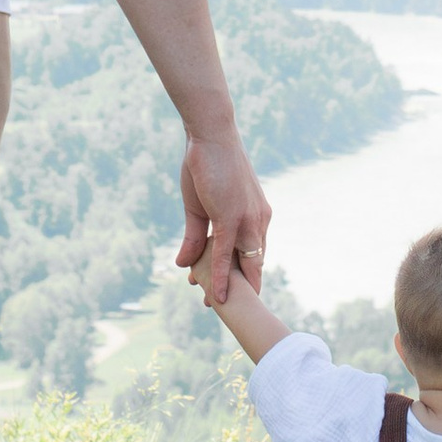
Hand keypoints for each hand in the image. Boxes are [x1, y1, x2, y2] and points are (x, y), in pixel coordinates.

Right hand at [178, 130, 271, 307]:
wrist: (210, 135)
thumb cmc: (206, 165)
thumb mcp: (199, 207)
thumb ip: (195, 237)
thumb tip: (183, 264)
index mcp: (255, 216)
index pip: (251, 254)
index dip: (241, 275)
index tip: (230, 292)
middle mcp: (258, 220)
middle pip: (252, 264)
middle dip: (240, 289)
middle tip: (221, 306)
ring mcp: (247, 220)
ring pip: (241, 264)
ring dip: (227, 288)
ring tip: (214, 305)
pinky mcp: (231, 217)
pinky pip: (225, 254)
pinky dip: (221, 276)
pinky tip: (216, 293)